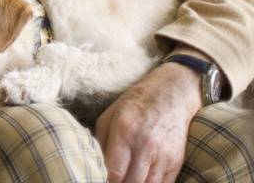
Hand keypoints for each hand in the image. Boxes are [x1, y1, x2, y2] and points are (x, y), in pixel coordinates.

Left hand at [95, 60, 202, 182]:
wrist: (171, 95)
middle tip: (111, 181)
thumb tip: (92, 165)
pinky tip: (139, 180)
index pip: (114, 171)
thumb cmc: (134, 105)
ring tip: (124, 180)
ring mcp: (164, 155)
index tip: (97, 180)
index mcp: (125, 132)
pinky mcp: (176, 162)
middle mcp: (146, 145)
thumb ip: (99, 142)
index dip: (105, 181)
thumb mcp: (108, 116)